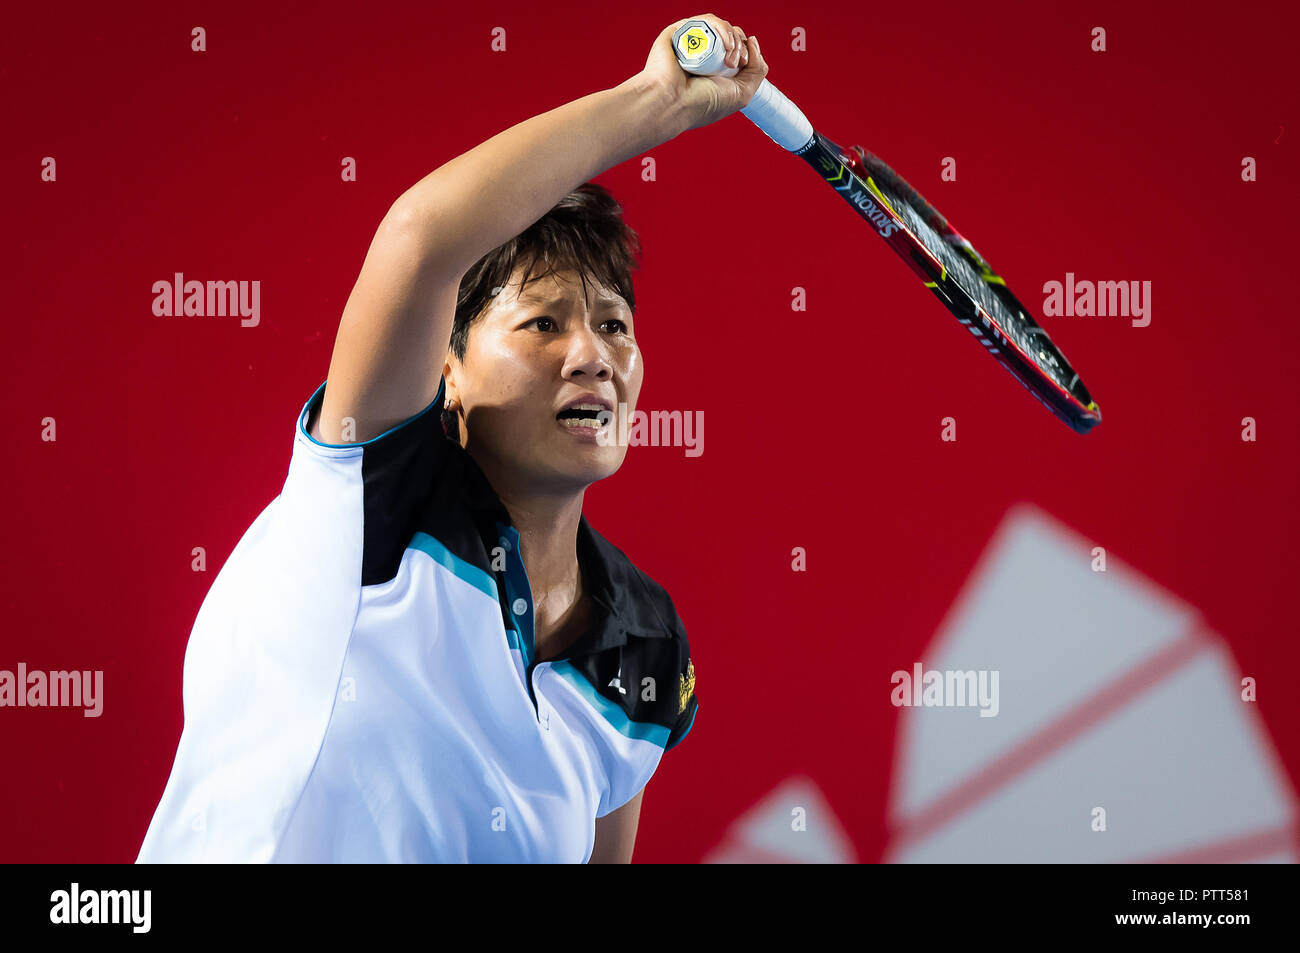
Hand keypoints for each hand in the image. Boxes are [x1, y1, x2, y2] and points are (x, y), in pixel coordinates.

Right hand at [634, 13, 767, 133]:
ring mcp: (693, 44)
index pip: (740, 50)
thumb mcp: (742, 93)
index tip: (744, 64)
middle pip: (733, 36)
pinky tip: (723, 43)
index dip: (748, 51)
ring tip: (727, 59)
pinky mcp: (681, 32)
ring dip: (733, 39)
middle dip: (741, 46)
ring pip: (722, 27)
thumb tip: (753, 41)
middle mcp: (705, 57)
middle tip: (734, 64)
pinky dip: (721, 27)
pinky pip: (707, 20)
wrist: (673, 103)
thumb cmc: (702, 104)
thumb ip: (757, 69)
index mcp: (718, 71)